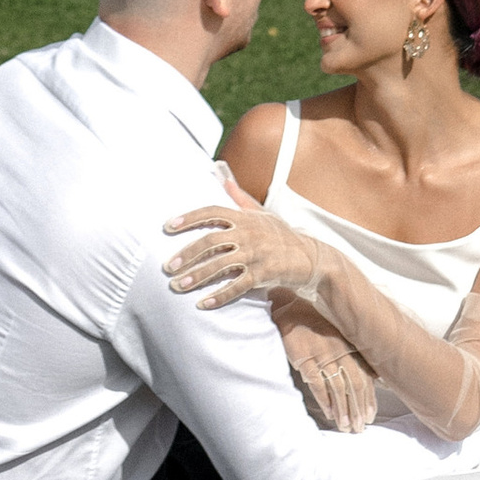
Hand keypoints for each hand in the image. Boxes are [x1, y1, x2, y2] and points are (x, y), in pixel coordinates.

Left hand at [164, 186, 321, 309]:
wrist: (311, 257)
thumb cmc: (282, 235)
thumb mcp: (262, 212)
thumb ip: (239, 197)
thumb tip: (222, 176)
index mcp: (244, 217)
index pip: (212, 212)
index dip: (189, 218)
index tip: (168, 227)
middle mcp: (248, 233)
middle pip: (211, 241)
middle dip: (187, 253)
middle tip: (167, 266)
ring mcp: (257, 254)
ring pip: (221, 264)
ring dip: (197, 276)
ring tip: (178, 285)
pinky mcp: (264, 274)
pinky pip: (238, 286)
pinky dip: (220, 295)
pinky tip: (203, 304)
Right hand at [281, 321, 376, 435]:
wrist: (290, 310)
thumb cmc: (315, 325)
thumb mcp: (339, 336)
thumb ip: (354, 355)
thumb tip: (374, 376)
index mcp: (349, 347)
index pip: (365, 378)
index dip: (368, 399)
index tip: (370, 416)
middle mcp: (340, 352)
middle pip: (354, 385)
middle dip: (358, 409)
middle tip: (359, 428)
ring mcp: (322, 355)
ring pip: (338, 388)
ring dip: (343, 410)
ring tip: (345, 426)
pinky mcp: (305, 358)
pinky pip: (317, 383)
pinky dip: (324, 399)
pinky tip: (328, 413)